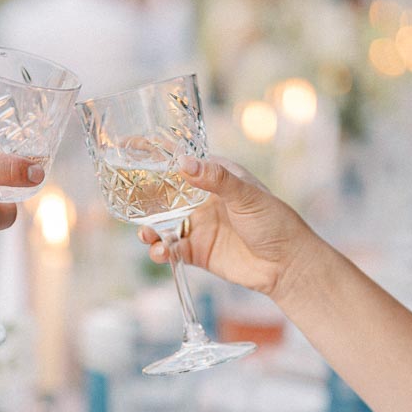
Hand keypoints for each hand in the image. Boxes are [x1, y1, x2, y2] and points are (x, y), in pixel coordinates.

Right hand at [139, 154, 319, 302]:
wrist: (286, 264)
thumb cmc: (274, 221)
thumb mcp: (246, 195)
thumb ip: (215, 179)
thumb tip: (184, 163)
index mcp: (214, 178)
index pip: (180, 161)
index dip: (154, 155)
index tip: (128, 147)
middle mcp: (202, 200)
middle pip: (163, 195)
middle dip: (143, 198)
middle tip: (125, 200)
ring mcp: (198, 226)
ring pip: (162, 225)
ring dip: (149, 229)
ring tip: (146, 235)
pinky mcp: (197, 252)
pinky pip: (171, 250)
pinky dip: (161, 251)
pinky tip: (160, 252)